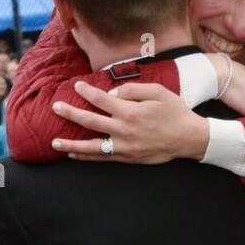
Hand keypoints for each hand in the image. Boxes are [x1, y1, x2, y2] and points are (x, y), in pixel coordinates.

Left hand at [50, 80, 208, 162]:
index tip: (76, 86)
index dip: (87, 92)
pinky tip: (74, 153)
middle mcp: (124, 130)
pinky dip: (87, 156)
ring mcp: (125, 147)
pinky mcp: (128, 158)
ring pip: (92, 146)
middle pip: (90, 121)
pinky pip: (103, 158)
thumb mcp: (158, 92)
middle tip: (55, 107)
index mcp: (131, 111)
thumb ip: (133, 89)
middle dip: (71, 113)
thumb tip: (111, 93)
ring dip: (71, 144)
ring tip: (55, 142)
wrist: (189, 139)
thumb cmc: (175, 112)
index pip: (101, 100)